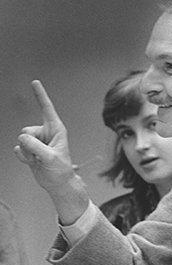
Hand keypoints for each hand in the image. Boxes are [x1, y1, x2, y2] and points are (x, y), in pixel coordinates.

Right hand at [14, 80, 88, 224]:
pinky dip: (24, 158)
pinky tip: (34, 162)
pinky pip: (18, 149)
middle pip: (26, 130)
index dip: (40, 95)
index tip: (35, 82)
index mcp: (56, 129)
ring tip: (39, 159)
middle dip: (30, 144)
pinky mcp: (30, 150)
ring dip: (28, 152)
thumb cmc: (60, 169)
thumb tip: (21, 139)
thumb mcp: (50, 156)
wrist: (57, 183)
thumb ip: (35, 146)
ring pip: (21, 140)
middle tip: (42, 154)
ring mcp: (37, 141)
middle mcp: (45, 132)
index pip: (46, 108)